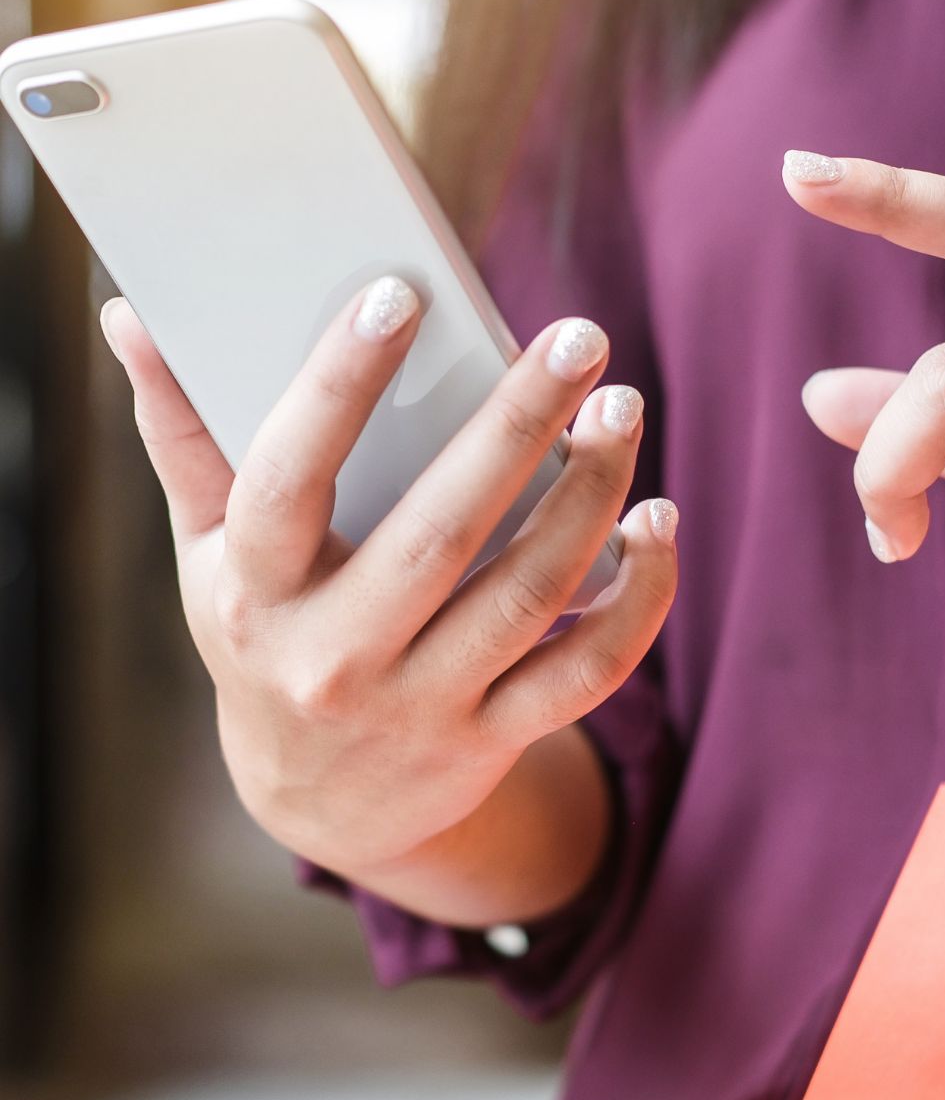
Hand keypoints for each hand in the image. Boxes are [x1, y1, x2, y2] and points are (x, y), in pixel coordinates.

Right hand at [102, 279, 677, 878]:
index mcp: (256, 592)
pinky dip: (638, 598)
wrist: (325, 804)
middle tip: (582, 338)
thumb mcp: (210, 554)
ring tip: (624, 409)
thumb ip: (185, 437)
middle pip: (439, 534)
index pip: (288, 478)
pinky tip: (657, 521)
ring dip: (591, 498)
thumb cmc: (268, 637)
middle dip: (516, 429)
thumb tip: (132, 314)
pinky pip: (588, 669)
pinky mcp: (497, 736)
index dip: (338, 385)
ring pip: (528, 595)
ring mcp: (423, 704)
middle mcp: (337, 656)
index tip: (401, 294)